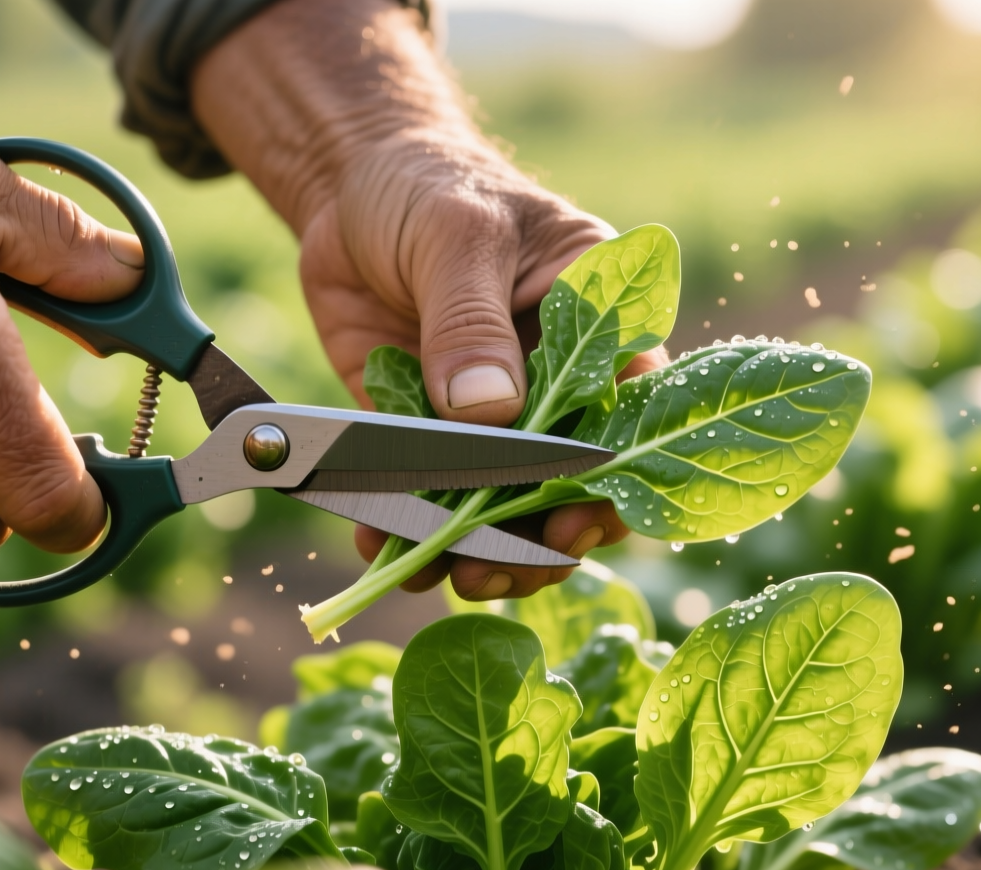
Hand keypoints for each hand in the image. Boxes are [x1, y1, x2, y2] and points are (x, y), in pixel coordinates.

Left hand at [193, 0, 666, 598]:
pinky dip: (407, 531)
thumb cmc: (430, 186)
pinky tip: (383, 550)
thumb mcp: (459, 234)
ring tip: (444, 572)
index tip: (572, 521)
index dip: (610, 479)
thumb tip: (488, 412)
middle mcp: (558, 383)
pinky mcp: (428, 435)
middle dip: (540, 537)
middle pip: (570, 483)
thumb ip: (472, 321)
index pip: (630, 413)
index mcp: (602, 323)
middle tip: (498, 565)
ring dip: (479, 549)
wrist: (350, 188)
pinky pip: (428, 498)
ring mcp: (492, 418)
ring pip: (503, 506)